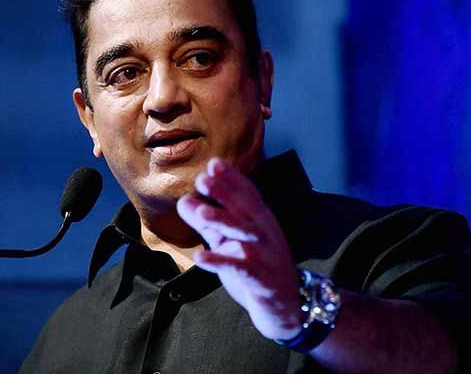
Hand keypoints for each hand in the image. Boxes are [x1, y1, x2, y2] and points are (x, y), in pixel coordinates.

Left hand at [177, 157, 302, 339]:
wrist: (286, 307)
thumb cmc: (256, 268)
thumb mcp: (230, 242)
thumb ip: (208, 223)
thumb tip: (184, 201)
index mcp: (260, 221)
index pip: (248, 194)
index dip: (232, 178)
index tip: (214, 163)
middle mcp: (264, 233)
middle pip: (245, 208)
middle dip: (225, 192)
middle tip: (202, 179)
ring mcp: (264, 256)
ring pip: (244, 234)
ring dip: (223, 220)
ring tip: (201, 212)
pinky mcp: (260, 280)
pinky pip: (240, 268)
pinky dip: (220, 261)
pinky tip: (200, 256)